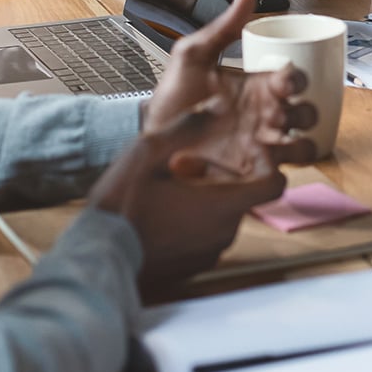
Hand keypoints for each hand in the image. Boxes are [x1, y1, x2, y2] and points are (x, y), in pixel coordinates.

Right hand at [90, 99, 294, 301]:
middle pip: (245, 195)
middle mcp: (224, 233)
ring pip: (224, 214)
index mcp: (223, 204)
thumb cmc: (123, 204)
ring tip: (171, 182)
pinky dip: (197, 217)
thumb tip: (218, 105)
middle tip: (186, 162)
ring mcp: (209, 253)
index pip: (274, 184)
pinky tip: (166, 206)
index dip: (266, 163)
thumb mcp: (150, 150)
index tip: (244, 150)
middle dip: (223, 174)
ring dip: (208, 194)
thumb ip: (189, 125)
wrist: (97, 258)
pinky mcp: (194, 266)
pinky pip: (207, 234)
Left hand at [145, 0, 317, 164]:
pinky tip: (249, 164)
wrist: (149, 139)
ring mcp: (261, 148)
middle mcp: (266, 117)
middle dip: (301, 113)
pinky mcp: (250, 177)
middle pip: (308, 114)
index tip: (279, 82)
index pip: (296, 80)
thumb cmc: (174, 97)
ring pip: (305, 148)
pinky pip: (280, 180)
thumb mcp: (192, 56)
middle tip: (272, 114)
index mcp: (259, 87)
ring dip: (298, 145)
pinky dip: (276, 175)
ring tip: (268, 143)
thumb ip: (221, 28)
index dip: (296, 80)